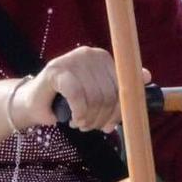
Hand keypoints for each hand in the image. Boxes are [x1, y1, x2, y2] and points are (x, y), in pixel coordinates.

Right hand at [15, 47, 148, 134]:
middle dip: (102, 117)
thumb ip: (119, 87)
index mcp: (103, 58)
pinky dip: (78, 112)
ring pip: (94, 97)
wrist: (35, 102)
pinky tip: (74, 119)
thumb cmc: (68, 100)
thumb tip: (146, 77)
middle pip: (109, 93)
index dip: (118, 110)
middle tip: (90, 127)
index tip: (110, 125)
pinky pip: (77, 95)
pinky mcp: (56, 69)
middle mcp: (90, 54)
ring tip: (81, 124)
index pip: (122, 86)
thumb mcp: (98, 94)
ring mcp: (72, 60)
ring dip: (89, 118)